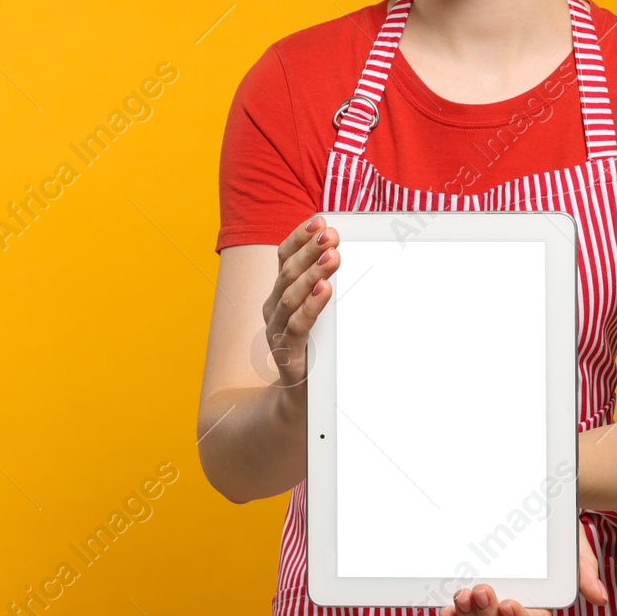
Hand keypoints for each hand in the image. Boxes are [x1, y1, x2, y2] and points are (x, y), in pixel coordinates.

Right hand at [260, 215, 339, 390]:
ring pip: (290, 296)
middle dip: (310, 250)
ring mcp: (277, 330)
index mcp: (279, 292)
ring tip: (332, 257)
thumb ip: (324, 281)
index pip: (283, 257)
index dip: (298, 237)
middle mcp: (273, 308)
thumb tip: (343, 248)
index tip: (318, 219)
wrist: (302, 396)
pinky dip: (310, 306)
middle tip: (330, 233)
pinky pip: (297, 326)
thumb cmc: (314, 345)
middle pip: (287, 272)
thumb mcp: (318, 308)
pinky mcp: (288, 353)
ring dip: (311, 274)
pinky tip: (324, 291)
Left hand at [438, 521, 606, 615]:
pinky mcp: (472, 589)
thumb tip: (599, 597)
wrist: (540, 504)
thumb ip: (584, 570)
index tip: (509, 604)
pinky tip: (445, 609)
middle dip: (487, 615)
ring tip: (462, 594)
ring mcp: (491, 600)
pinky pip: (461, 607)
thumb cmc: (559, 531)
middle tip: (480, 591)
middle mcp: (514, 605)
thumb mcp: (575, 545)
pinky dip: (452, 612)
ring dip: (468, 614)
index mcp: (541, 603)